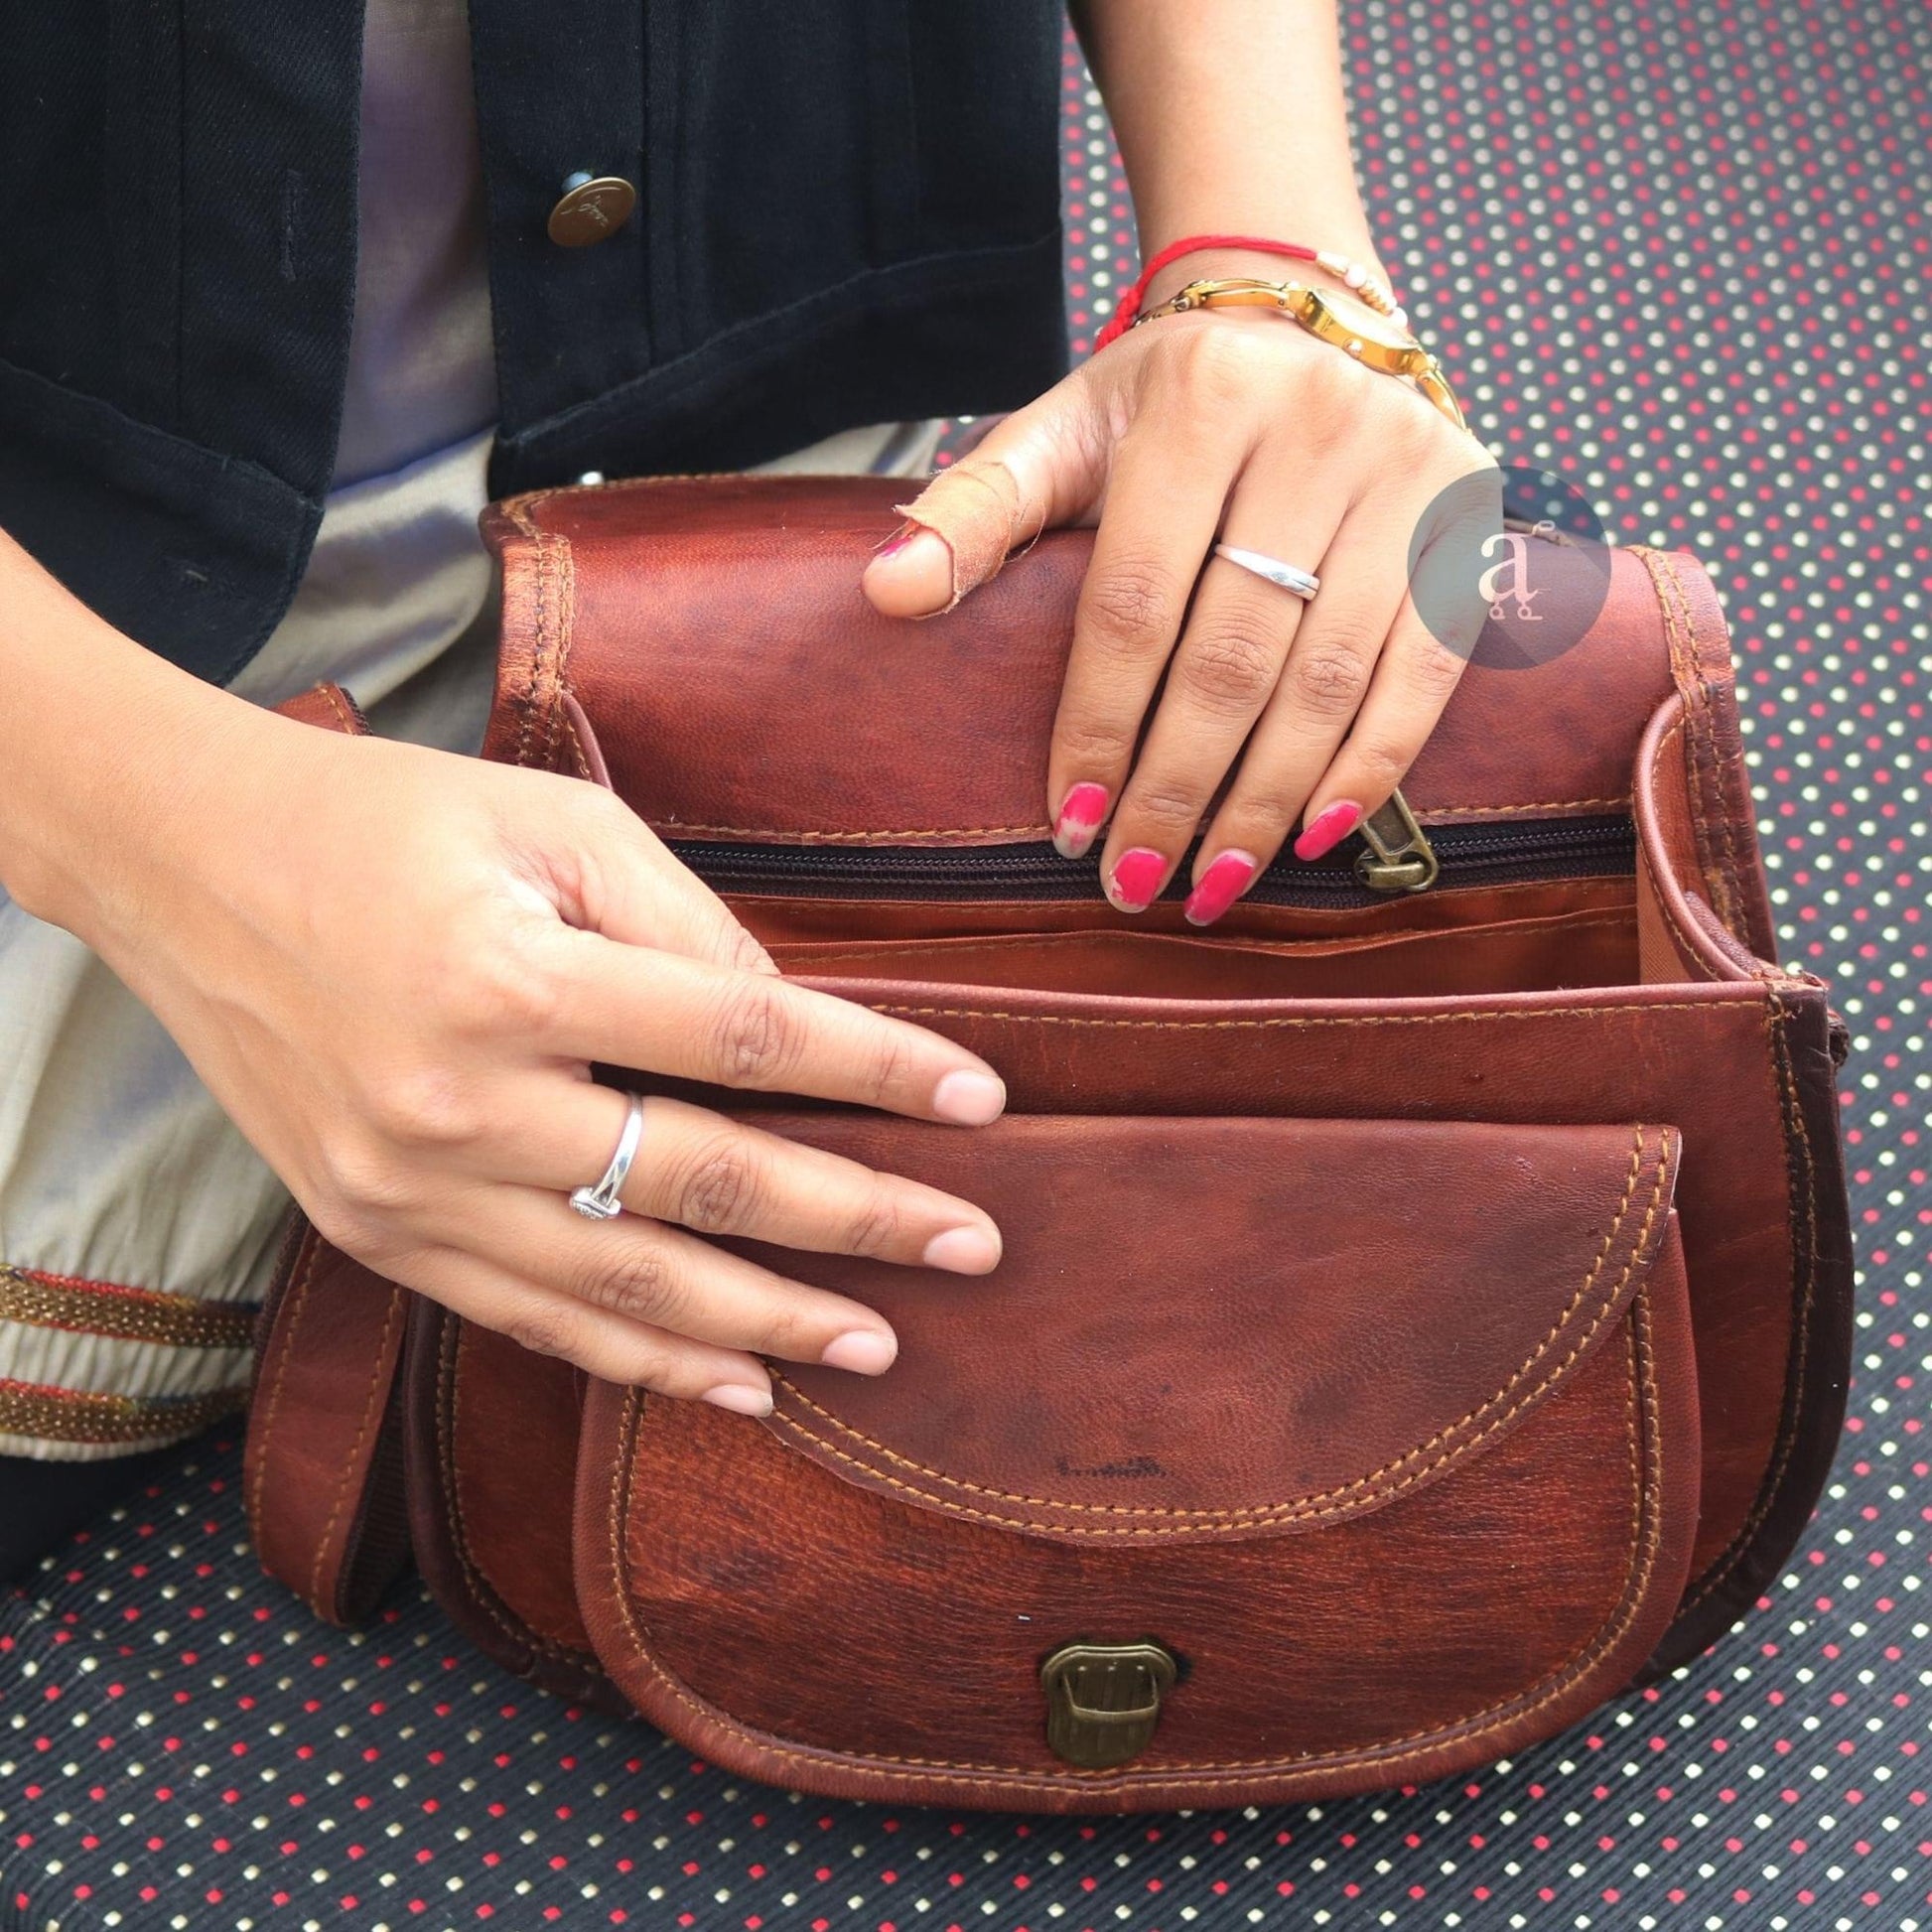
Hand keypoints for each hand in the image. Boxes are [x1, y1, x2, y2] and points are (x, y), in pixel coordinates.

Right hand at [44, 700, 1006, 1414]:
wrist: (183, 866)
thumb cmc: (381, 823)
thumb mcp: (548, 824)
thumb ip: (684, 923)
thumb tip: (794, 1025)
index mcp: (511, 982)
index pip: (744, 1042)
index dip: (875, 1072)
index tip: (979, 1101)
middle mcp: (457, 1108)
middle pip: (703, 1187)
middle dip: (856, 1223)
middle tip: (971, 1248)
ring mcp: (408, 1193)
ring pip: (624, 1289)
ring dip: (766, 1325)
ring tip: (878, 1344)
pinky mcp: (375, 1237)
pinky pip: (533, 1321)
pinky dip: (641, 1362)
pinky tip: (733, 1384)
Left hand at [864, 253, 1497, 923]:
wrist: (1303, 320)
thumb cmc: (1162, 404)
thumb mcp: (1061, 431)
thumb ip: (975, 512)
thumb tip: (885, 592)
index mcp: (1201, 403)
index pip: (1137, 600)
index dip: (1099, 724)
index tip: (1069, 824)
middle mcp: (1318, 429)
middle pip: (1235, 653)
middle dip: (1178, 786)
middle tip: (1134, 877)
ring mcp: (1407, 475)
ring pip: (1332, 676)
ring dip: (1267, 798)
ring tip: (1212, 884)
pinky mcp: (1465, 521)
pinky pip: (1425, 669)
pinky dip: (1372, 762)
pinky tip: (1314, 832)